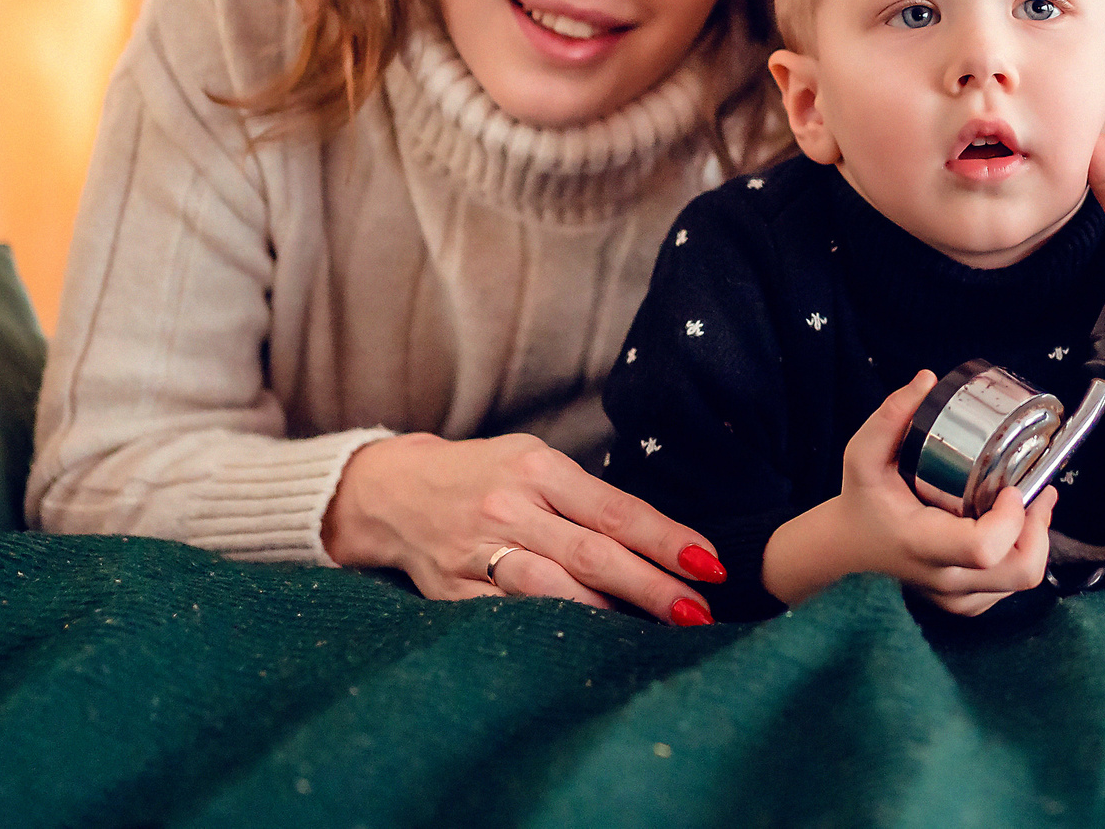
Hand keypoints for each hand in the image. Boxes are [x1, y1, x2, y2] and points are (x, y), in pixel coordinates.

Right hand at [322, 432, 725, 623]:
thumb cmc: (484, 475)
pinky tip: (594, 643)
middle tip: (699, 614)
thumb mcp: (534, 461)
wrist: (394, 491)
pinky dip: (557, 629)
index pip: (617, 510)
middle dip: (653, 588)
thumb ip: (586, 498)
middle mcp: (510, 509)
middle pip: (594, 556)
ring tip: (657, 635)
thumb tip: (658, 542)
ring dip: (612, 617)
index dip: (667, 539)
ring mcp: (478, 554)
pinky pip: (514, 616)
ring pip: (555, 591)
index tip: (710, 564)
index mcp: (538, 468)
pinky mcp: (455, 594)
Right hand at [762, 369, 1057, 615]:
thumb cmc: (860, 501)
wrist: (845, 549)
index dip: (1013, 518)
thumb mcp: (862, 454)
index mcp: (923, 544)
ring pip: (1022, 579)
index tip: (1012, 486)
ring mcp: (957, 598)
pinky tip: (1012, 527)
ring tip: (1030, 502)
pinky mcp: (966, 604)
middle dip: (1039, 526)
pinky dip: (1021, 555)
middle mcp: (945, 579)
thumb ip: (891, 416)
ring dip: (1035, 539)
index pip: (984, 548)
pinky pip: (1012, 586)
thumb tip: (927, 380)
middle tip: (1036, 490)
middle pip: (1021, 569)